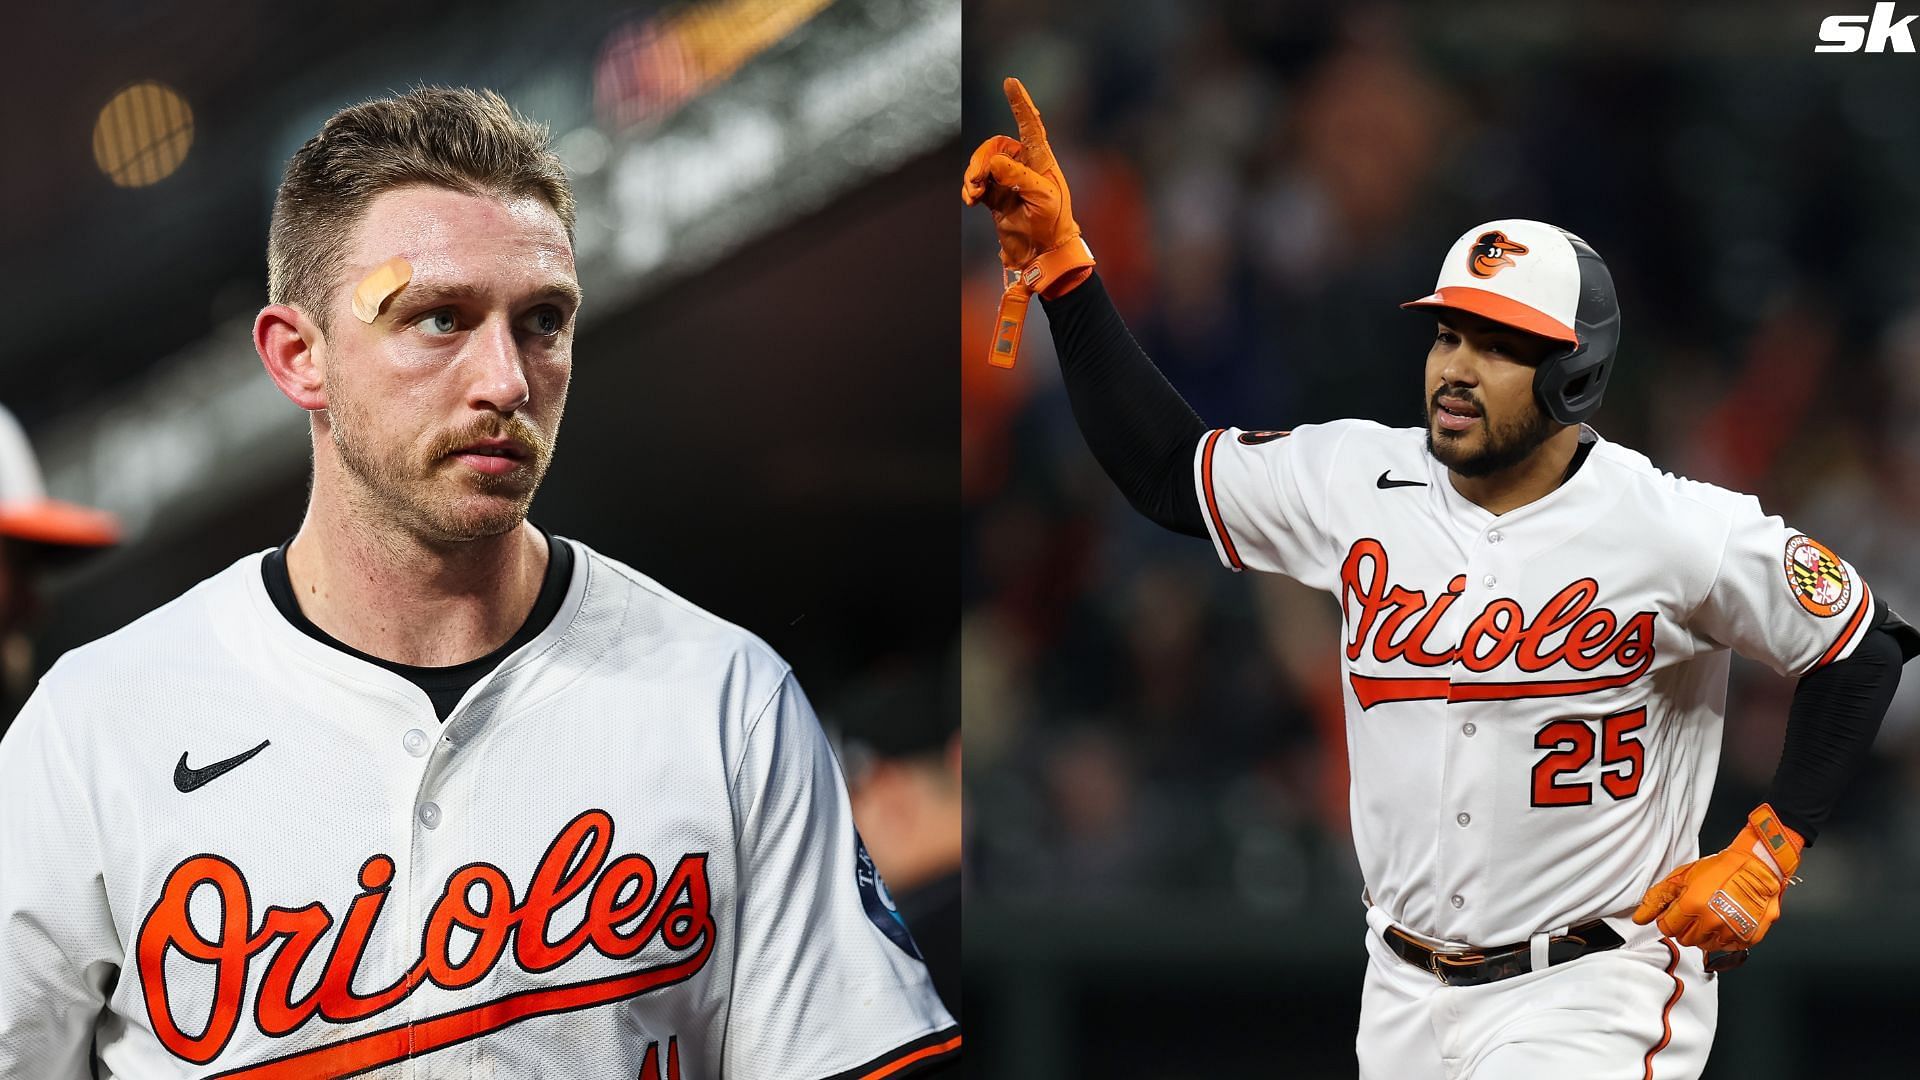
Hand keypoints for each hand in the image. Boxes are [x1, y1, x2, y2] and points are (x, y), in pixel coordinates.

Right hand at [961, 77, 1093, 299]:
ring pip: (981, 164)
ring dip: (972, 175)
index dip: (1020, 103)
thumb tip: (994, 163)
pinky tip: (970, 200)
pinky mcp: (994, 196)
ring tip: (972, 194)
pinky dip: (968, 189)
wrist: (1042, 253)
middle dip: (981, 160)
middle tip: (975, 180)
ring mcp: (1007, 180)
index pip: (1030, 125)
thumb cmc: (1051, 223)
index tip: (1010, 82)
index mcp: (1041, 160)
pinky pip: (975, 183)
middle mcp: (1023, 166)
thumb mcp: (1041, 197)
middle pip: (994, 147)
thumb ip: (1018, 177)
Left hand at [1632, 803, 1802, 953]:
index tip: (1676, 914)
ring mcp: (1732, 931)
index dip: (1669, 920)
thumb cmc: (1720, 869)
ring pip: (1705, 946)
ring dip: (1704, 934)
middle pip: (1685, 939)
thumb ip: (1657, 898)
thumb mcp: (1682, 877)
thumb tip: (1639, 918)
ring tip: (1712, 914)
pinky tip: (1726, 921)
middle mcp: (1712, 921)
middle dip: (1685, 927)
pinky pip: (1727, 947)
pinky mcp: (1748, 938)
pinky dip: (1724, 938)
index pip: (1667, 929)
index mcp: (1692, 905)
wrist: (1757, 867)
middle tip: (1695, 912)